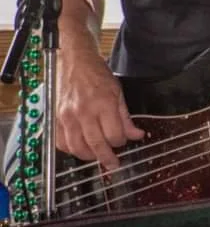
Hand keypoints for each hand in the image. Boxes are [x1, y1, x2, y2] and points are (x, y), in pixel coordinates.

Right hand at [56, 46, 144, 170]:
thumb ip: (125, 117)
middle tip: (113, 165)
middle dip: (106, 158)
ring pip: (77, 147)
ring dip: (89, 156)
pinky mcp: (55, 119)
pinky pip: (61, 143)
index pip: (114, 135)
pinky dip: (71, 150)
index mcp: (103, 104)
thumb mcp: (118, 92)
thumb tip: (136, 135)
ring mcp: (67, 117)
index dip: (121, 141)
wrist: (74, 61)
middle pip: (95, 145)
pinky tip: (80, 148)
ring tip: (98, 156)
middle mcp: (84, 112)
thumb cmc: (97, 74)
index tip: (124, 141)